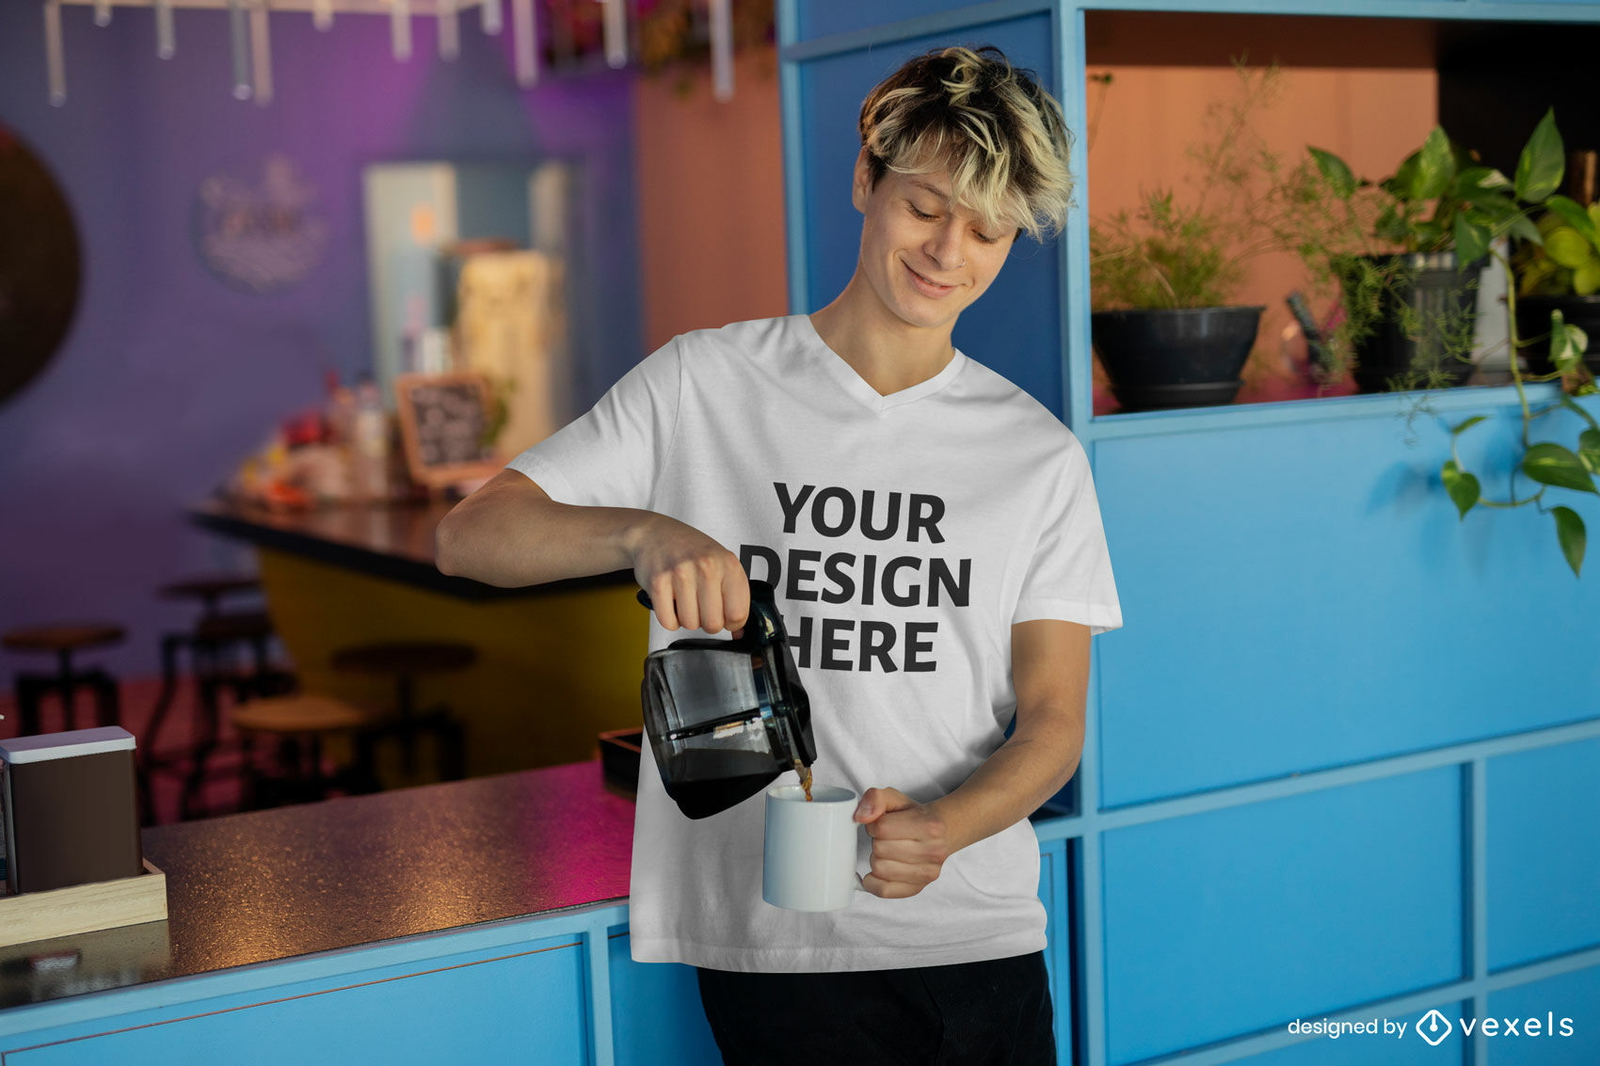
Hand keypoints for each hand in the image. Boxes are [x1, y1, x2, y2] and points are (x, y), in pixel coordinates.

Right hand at [627, 513, 749, 634]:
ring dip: (687, 619)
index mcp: (728, 564)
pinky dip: (670, 618)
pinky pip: (669, 622)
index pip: (738, 613)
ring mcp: (681, 574)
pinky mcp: (658, 583)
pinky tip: (672, 602)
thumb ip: (734, 595)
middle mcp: (706, 567)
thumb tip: (739, 631)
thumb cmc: (690, 550)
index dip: (732, 623)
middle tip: (702, 608)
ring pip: (690, 624)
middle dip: (708, 623)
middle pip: (713, 624)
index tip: (726, 618)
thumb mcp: (721, 563)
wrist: (655, 534)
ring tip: (685, 600)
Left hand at [854, 787, 951, 898]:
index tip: (881, 824)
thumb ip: (875, 798)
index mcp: (930, 826)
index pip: (882, 828)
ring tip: (887, 852)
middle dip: (876, 842)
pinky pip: (883, 891)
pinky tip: (878, 872)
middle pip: (880, 850)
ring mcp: (927, 873)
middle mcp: (933, 851)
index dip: (874, 825)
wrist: (940, 833)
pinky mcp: (917, 888)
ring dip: (877, 860)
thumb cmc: (914, 815)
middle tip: (886, 839)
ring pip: (879, 870)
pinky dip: (873, 882)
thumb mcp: (895, 798)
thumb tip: (861, 817)